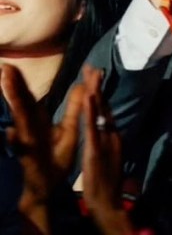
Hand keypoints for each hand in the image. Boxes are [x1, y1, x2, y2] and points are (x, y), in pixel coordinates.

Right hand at [1, 63, 87, 207]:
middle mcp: (30, 129)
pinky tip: (11, 132)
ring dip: (14, 103)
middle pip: (22, 105)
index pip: (29, 98)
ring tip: (7, 86)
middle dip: (14, 87)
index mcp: (38, 121)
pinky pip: (22, 149)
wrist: (50, 187)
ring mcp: (28, 143)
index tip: (12, 65)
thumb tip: (82, 84)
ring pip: (20, 121)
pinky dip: (15, 141)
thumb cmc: (56, 158)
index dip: (21, 82)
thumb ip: (74, 108)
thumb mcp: (69, 130)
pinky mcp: (30, 159)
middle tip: (6, 68)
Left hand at [82, 86, 131, 234]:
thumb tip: (107, 126)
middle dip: (97, 85)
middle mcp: (111, 134)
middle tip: (91, 66)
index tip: (93, 73)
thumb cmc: (106, 184)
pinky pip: (93, 128)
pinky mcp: (96, 150)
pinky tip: (89, 98)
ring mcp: (105, 141)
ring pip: (100, 113)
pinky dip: (92, 112)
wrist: (109, 203)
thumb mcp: (108, 158)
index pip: (104, 109)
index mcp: (112, 135)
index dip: (99, 91)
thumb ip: (107, 141)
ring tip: (91, 74)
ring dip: (95, 92)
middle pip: (104, 105)